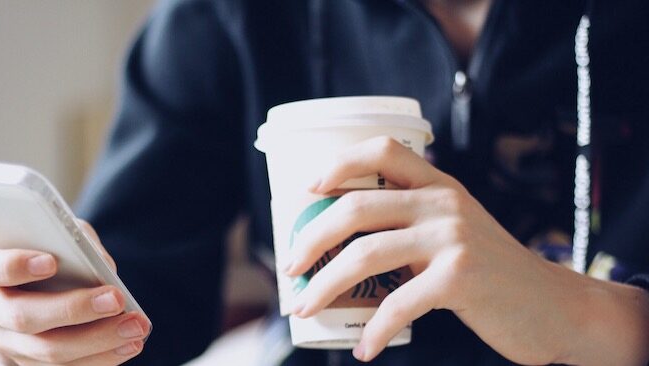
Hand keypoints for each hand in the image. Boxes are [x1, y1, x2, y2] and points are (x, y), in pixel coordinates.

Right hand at [0, 220, 149, 365]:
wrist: (25, 287)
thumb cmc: (41, 247)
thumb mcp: (53, 232)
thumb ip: (74, 240)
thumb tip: (106, 269)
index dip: (12, 266)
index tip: (50, 261)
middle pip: (23, 317)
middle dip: (74, 309)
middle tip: (117, 299)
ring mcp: (3, 343)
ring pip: (46, 352)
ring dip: (97, 341)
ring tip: (136, 326)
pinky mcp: (26, 364)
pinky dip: (100, 359)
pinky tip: (128, 345)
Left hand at [287, 136, 648, 364]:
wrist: (555, 306)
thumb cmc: (492, 273)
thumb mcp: (455, 231)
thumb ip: (412, 225)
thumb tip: (341, 248)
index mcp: (438, 186)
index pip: (383, 150)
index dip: (338, 163)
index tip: (307, 189)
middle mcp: (443, 203)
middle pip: (356, 208)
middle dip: (311, 238)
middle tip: (290, 266)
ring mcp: (453, 238)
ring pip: (366, 255)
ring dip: (325, 287)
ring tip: (305, 307)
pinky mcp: (461, 278)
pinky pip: (398, 303)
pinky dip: (373, 330)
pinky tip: (364, 349)